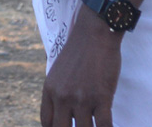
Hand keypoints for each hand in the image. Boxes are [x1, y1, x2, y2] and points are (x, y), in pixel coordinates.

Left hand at [40, 10, 121, 126]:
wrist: (95, 33)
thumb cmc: (80, 51)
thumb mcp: (58, 71)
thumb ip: (58, 91)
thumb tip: (62, 111)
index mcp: (50, 89)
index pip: (47, 122)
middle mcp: (62, 96)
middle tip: (81, 126)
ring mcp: (82, 98)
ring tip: (95, 125)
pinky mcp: (101, 97)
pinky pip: (104, 126)